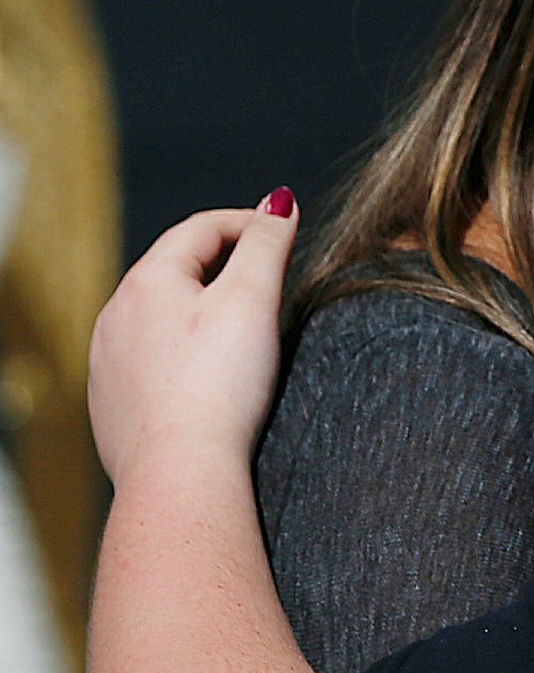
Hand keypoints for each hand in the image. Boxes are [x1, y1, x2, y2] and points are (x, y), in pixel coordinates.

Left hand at [88, 190, 298, 486]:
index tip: (286, 231)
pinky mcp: (113, 402)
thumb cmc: (219, 388)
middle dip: (223, 266)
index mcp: (148, 280)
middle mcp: (117, 313)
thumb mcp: (254, 301)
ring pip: (158, 318)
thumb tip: (279, 202)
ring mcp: (109, 360)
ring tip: (238, 330)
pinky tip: (204, 379)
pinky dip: (179, 356)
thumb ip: (268, 244)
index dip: (249, 222)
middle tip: (269, 277)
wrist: (180, 470)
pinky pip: (148, 362)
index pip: (203, 229)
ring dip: (197, 312)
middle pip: (178, 271)